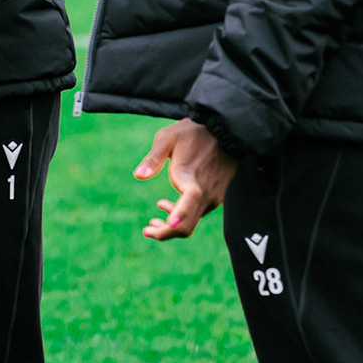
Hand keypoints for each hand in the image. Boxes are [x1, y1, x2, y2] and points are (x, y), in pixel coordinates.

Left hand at [135, 119, 236, 240]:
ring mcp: (214, 197)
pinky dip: (183, 215)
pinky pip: (199, 213)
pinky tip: (168, 205)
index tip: (167, 225)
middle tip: (147, 231)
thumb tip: (137, 176)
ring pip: (193, 221)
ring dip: (173, 224)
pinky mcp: (218, 196)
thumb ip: (153, 159)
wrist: (225, 130)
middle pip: (187, 224)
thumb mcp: (167, 138)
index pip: (188, 202)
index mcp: (191, 178)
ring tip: (154, 218)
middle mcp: (206, 193)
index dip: (178, 216)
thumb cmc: (193, 132)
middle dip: (166, 232)